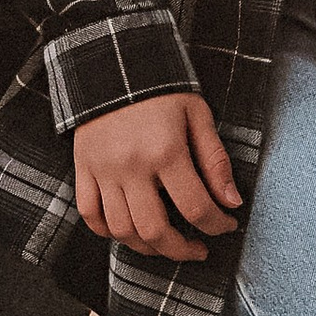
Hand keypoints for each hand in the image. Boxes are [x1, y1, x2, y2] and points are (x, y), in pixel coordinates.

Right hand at [73, 94, 242, 261]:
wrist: (112, 64)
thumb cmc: (161, 90)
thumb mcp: (197, 115)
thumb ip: (215, 161)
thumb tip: (232, 202)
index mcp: (165, 151)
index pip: (196, 207)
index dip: (217, 225)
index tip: (227, 225)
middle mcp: (131, 166)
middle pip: (154, 231)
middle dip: (181, 251)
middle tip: (197, 250)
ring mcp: (102, 170)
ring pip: (121, 230)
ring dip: (147, 248)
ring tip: (166, 244)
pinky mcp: (83, 169)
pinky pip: (90, 215)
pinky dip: (108, 232)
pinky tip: (129, 231)